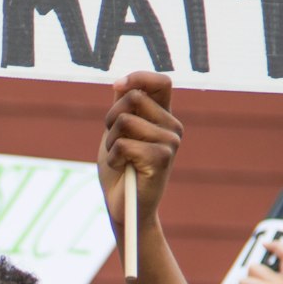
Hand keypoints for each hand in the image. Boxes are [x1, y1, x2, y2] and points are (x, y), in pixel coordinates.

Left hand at [97, 73, 182, 226]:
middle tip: (114, 141)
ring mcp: (170, 142)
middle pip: (133, 98)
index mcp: (164, 117)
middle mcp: (172, 127)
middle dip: (111, 118)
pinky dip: (113, 158)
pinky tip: (123, 169)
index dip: (138, 77)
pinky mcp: (162, 159)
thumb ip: (122, 107)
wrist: (123, 206)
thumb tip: (120, 82)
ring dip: (111, 142)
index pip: (161, 82)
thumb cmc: (119, 170)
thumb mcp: (117, 133)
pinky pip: (123, 145)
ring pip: (125, 121)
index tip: (117, 86)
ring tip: (120, 159)